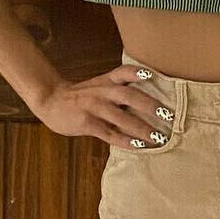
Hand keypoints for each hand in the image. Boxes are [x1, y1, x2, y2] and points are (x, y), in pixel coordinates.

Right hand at [34, 66, 175, 151]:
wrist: (51, 100)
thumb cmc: (81, 96)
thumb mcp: (99, 85)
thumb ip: (119, 89)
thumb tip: (148, 100)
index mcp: (106, 81)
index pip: (123, 72)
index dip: (137, 72)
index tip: (151, 75)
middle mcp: (102, 92)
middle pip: (129, 96)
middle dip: (150, 106)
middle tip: (169, 115)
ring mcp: (93, 107)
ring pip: (121, 118)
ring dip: (141, 128)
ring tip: (159, 137)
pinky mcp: (87, 123)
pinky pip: (109, 133)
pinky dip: (125, 140)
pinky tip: (138, 146)